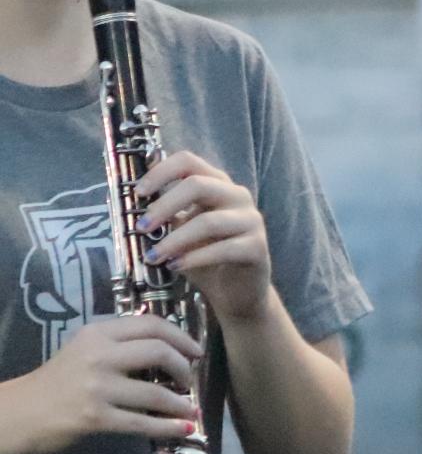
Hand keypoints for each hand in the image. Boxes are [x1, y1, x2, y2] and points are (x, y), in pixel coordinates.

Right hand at [11, 316, 203, 453]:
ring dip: (181, 403)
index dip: (181, 337)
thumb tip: (170, 350)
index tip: (195, 351)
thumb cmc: (58, 381)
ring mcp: (97, 387)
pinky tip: (184, 429)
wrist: (19, 413)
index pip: (151, 325)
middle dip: (184, 367)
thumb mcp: (85, 349)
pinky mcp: (95, 417)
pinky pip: (143, 423)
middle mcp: (98, 355)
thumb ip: (120, 344)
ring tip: (190, 409)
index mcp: (98, 333)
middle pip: (159, 351)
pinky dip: (169, 427)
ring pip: (155, 392)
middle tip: (191, 379)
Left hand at [134, 151, 272, 322]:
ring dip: (174, 240)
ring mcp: (251, 221)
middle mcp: (237, 196)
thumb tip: (131, 200)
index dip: (160, 172)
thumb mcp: (180, 229)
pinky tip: (176, 267)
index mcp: (217, 184)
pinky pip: (224, 249)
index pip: (188, 162)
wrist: (237, 291)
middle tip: (141, 228)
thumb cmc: (205, 255)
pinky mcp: (257, 247)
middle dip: (164, 206)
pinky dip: (194, 259)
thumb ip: (165, 212)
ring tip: (153, 257)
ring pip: (208, 222)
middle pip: (198, 185)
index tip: (138, 193)